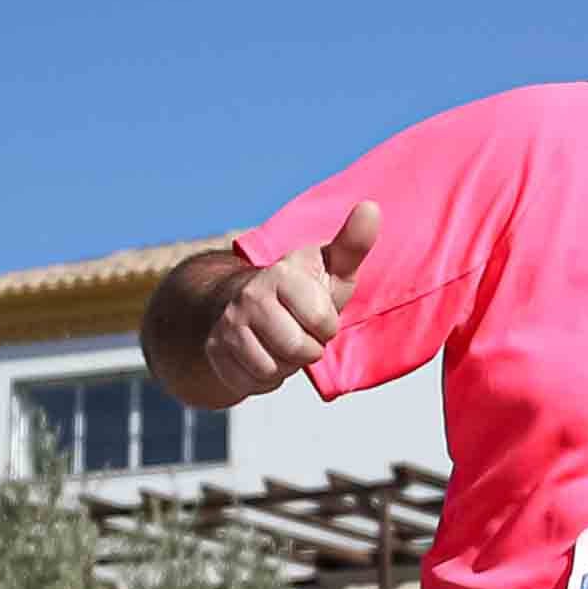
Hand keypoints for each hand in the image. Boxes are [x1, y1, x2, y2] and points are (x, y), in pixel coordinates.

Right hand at [197, 200, 377, 399]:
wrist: (254, 308)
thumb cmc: (306, 290)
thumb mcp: (333, 268)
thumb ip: (354, 243)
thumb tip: (371, 207)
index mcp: (282, 273)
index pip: (321, 323)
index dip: (327, 327)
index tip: (318, 315)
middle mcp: (250, 295)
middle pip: (298, 350)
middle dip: (308, 349)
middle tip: (300, 331)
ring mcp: (229, 322)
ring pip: (273, 368)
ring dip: (286, 365)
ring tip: (282, 343)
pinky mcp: (215, 349)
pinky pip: (252, 381)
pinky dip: (264, 377)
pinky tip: (264, 355)